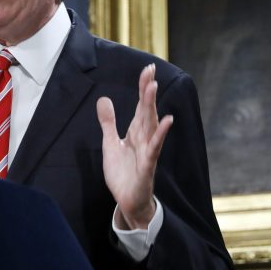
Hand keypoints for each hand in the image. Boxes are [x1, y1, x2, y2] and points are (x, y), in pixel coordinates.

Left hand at [97, 64, 173, 229]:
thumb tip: (103, 99)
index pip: (140, 106)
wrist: (128, 200)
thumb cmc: (123, 173)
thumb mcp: (110, 144)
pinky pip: (154, 148)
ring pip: (151, 125)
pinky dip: (160, 134)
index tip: (147, 69)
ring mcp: (147, 151)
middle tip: (150, 70)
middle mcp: (144, 138)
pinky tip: (167, 121)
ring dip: (152, 106)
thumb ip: (108, 122)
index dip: (143, 88)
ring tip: (153, 87)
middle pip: (147, 110)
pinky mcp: (147, 165)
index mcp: (135, 132)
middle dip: (148, 90)